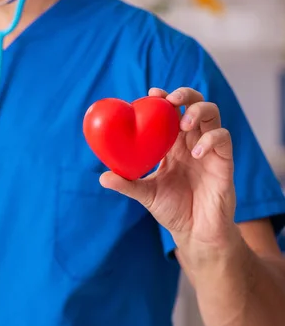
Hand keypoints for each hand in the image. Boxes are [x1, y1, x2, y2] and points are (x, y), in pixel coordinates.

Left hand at [99, 87, 237, 248]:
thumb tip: (102, 177)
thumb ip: (127, 184)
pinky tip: (195, 153)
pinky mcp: (224, 162)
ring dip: (198, 112)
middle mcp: (192, 143)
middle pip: (195, 105)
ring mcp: (209, 151)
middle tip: (170, 100)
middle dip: (185, 95)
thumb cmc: (173, 211)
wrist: (195, 232)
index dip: (164, 99)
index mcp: (173, 146)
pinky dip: (211, 140)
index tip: (151, 92)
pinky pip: (223, 139)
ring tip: (183, 123)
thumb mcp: (146, 195)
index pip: (171, 114)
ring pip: (212, 115)